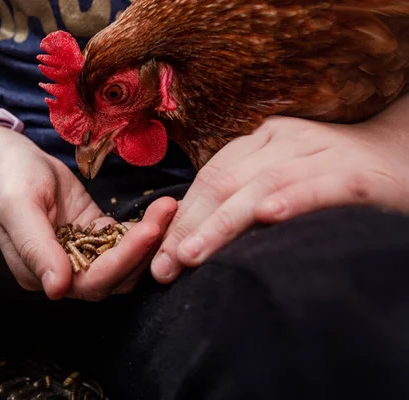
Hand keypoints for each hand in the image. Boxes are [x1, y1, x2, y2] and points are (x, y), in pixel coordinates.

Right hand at [0, 127, 176, 299]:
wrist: (13, 159)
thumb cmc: (11, 179)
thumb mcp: (17, 205)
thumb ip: (35, 247)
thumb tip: (56, 289)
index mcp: (40, 273)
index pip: (90, 282)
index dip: (122, 262)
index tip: (148, 231)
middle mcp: (65, 272)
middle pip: (115, 276)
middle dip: (144, 249)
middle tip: (167, 213)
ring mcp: (83, 254)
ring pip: (126, 262)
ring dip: (150, 240)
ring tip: (169, 208)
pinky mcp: (96, 235)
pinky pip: (125, 240)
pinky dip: (145, 229)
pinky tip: (162, 209)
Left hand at [150, 104, 408, 283]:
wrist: (401, 157)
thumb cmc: (330, 178)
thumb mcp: (280, 178)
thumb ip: (243, 197)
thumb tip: (190, 237)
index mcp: (263, 139)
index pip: (211, 177)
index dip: (181, 217)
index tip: (159, 256)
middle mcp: (286, 139)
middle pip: (226, 182)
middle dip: (190, 227)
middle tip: (165, 267)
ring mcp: (322, 153)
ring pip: (262, 186)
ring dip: (223, 223)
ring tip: (191, 255)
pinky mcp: (356, 175)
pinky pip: (319, 186)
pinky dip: (293, 200)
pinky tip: (268, 218)